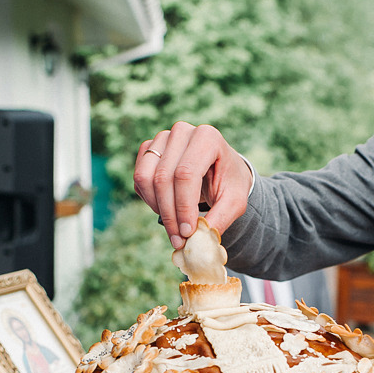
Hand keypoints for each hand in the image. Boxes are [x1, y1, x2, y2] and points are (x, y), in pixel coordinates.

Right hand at [132, 121, 253, 248]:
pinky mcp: (149, 148)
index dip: (183, 207)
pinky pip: (139, 178)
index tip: (188, 232)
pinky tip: (167, 209)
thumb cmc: (229, 183)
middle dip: (170, 214)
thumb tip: (199, 241)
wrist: (221, 170)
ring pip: (145, 177)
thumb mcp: (234, 202)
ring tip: (174, 227)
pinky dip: (149, 200)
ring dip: (157, 208)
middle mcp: (182, 132)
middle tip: (179, 239)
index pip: (186, 174)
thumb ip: (221, 218)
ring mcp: (163, 138)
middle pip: (163, 178)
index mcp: (207, 137)